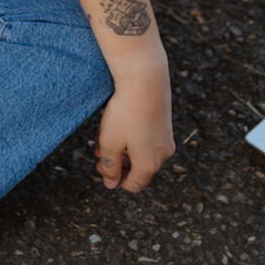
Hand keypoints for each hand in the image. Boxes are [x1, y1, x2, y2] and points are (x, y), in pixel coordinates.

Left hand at [94, 58, 174, 192]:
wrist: (145, 79)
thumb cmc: (125, 113)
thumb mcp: (110, 143)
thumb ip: (110, 167)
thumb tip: (111, 183)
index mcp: (149, 164)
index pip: (134, 185)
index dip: (115, 180)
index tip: (100, 166)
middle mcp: (163, 154)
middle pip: (139, 169)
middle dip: (117, 163)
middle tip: (99, 152)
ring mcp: (166, 138)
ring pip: (142, 152)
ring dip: (122, 149)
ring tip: (103, 137)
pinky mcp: (165, 124)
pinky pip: (148, 139)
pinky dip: (132, 138)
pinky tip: (117, 125)